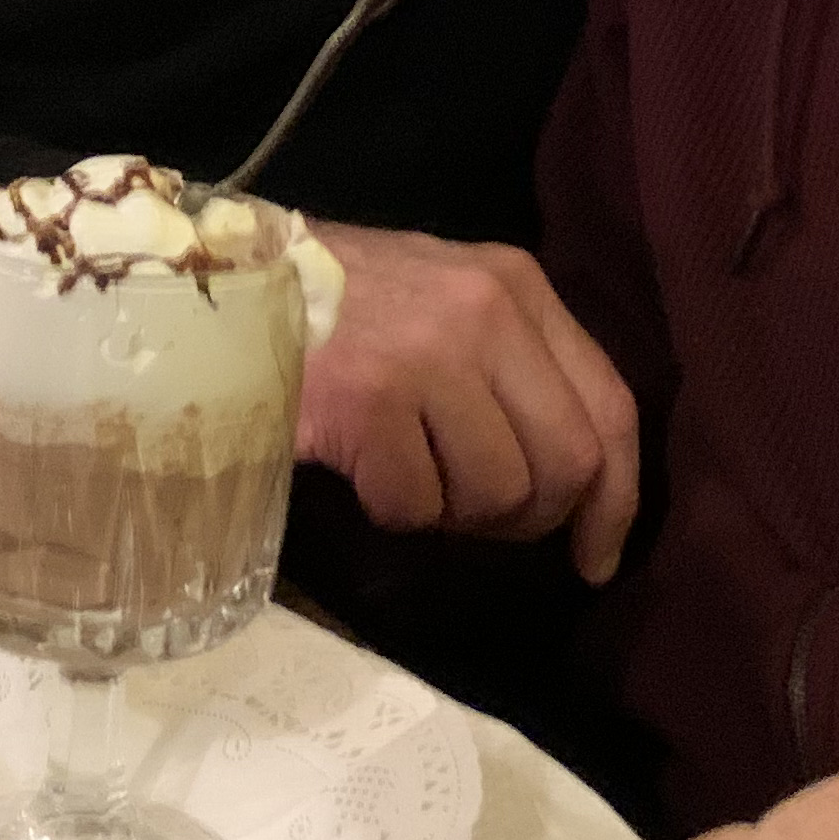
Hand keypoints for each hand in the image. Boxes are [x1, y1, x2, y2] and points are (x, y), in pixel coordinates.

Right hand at [303, 223, 643, 579]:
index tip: (597, 556)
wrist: (222, 284)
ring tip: (405, 474)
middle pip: (569, 462)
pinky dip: (391, 510)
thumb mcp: (444, 300)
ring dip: (452, 513)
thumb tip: (571, 480)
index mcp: (516, 285)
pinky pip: (418, 506)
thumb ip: (513, 367)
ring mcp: (429, 354)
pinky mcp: (370, 402)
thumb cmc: (337, 303)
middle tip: (476, 517)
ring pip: (498, 493)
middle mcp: (486, 312)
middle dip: (530, 517)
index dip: (616, 497)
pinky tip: (358, 468)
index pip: (611, 405)